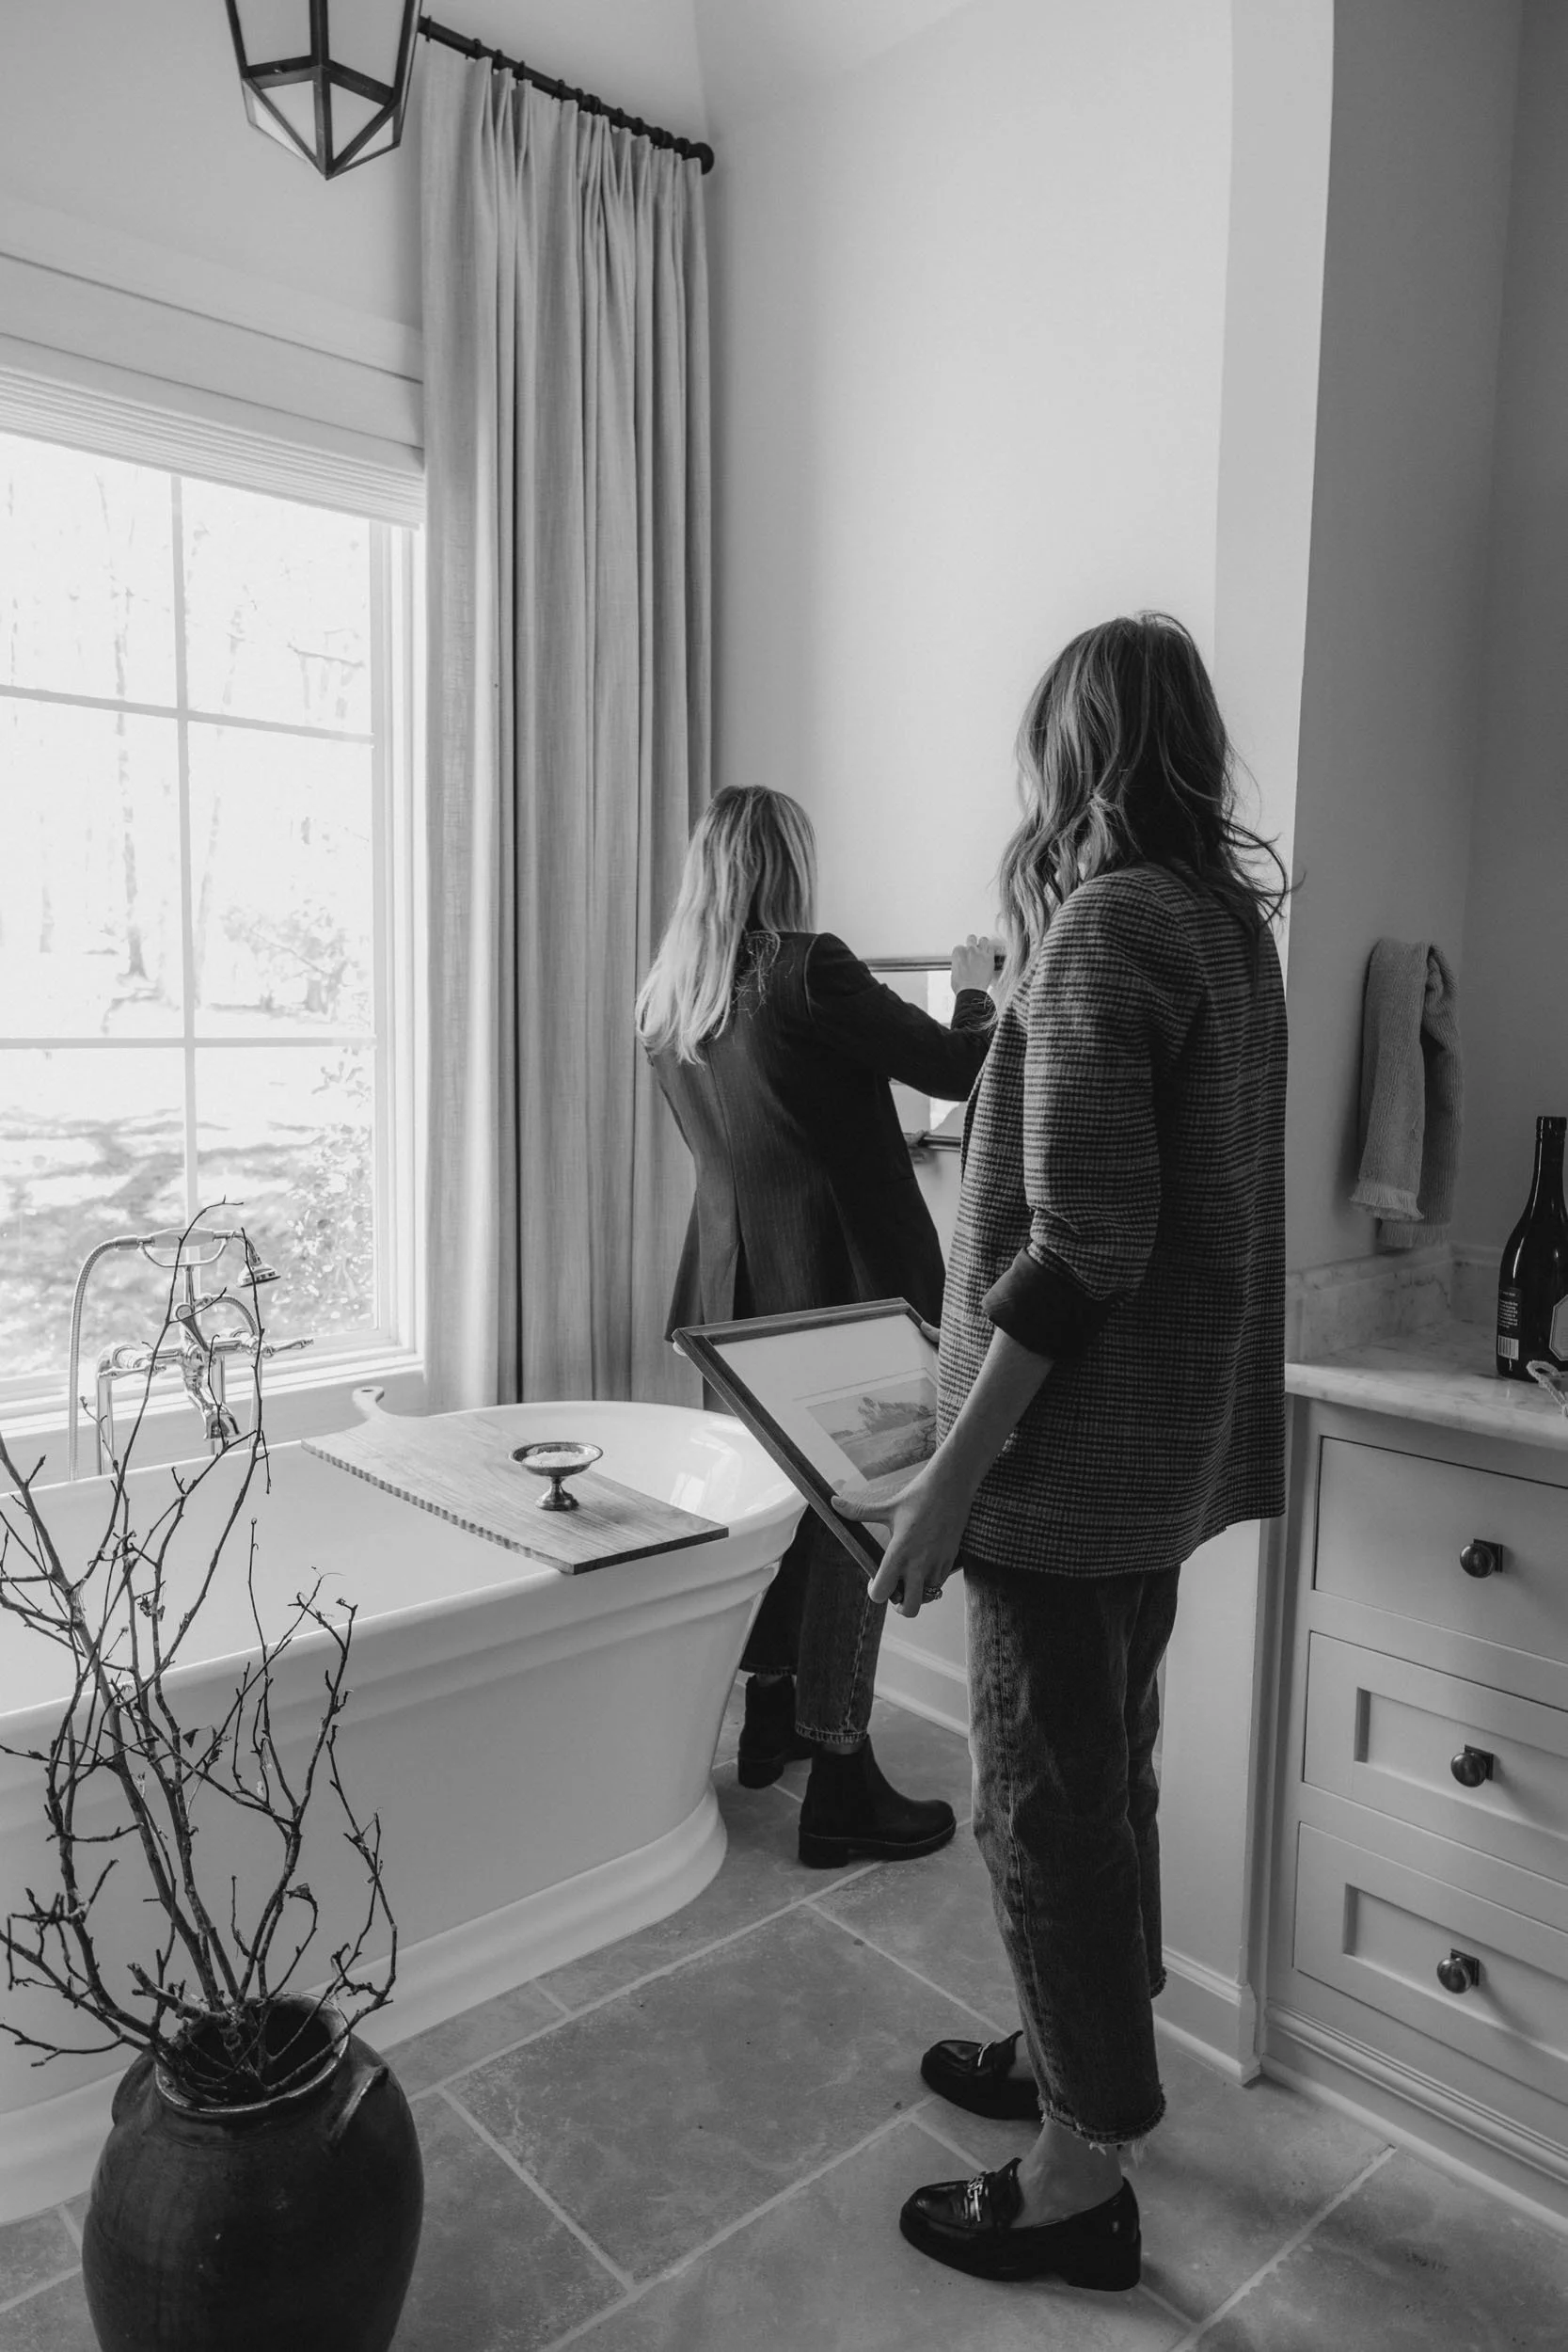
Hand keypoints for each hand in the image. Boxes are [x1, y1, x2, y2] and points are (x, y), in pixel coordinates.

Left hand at [832, 1460, 970, 1618]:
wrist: (952, 1486)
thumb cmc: (918, 1496)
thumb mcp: (888, 1507)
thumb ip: (859, 1512)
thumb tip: (833, 1502)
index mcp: (899, 1552)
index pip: (883, 1592)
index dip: (875, 1591)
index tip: (874, 1580)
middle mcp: (919, 1563)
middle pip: (909, 1608)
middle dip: (899, 1605)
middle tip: (894, 1591)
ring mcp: (937, 1564)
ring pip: (926, 1598)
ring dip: (916, 1593)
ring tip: (909, 1575)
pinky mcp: (950, 1560)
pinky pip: (939, 1584)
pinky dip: (929, 1582)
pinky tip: (923, 1565)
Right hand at [950, 934, 1000, 994]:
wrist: (971, 992)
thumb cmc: (961, 986)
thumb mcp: (954, 972)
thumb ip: (958, 964)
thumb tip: (961, 964)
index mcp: (958, 952)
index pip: (960, 947)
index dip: (963, 953)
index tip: (965, 958)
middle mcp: (969, 950)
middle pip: (971, 938)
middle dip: (972, 943)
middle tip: (974, 951)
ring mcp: (980, 952)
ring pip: (984, 940)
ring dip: (983, 944)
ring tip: (983, 951)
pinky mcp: (989, 958)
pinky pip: (992, 948)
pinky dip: (990, 951)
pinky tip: (989, 956)